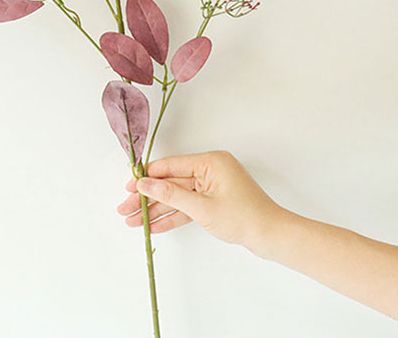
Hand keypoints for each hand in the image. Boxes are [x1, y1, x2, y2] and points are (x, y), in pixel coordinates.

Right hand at [116, 150, 285, 252]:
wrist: (272, 236)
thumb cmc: (244, 218)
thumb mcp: (202, 207)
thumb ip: (171, 194)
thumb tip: (145, 183)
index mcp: (210, 161)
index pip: (171, 166)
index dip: (147, 177)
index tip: (128, 187)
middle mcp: (210, 169)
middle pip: (170, 181)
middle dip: (147, 197)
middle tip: (125, 208)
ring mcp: (211, 186)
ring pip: (176, 196)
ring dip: (156, 209)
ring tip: (134, 221)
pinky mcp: (213, 201)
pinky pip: (187, 206)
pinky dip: (172, 216)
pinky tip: (154, 225)